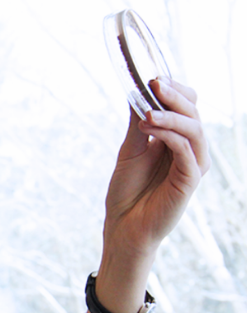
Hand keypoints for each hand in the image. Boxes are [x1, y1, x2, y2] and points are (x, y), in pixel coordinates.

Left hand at [103, 78, 210, 265]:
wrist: (123, 227)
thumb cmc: (127, 192)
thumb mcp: (130, 150)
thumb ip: (137, 124)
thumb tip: (136, 92)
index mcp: (177, 140)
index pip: (187, 106)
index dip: (174, 90)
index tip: (152, 78)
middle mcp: (189, 150)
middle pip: (194, 113)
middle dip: (174, 96)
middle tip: (153, 84)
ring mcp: (192, 164)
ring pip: (195, 129)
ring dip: (171, 116)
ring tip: (147, 111)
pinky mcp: (189, 180)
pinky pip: (186, 151)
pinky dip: (170, 136)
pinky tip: (150, 129)